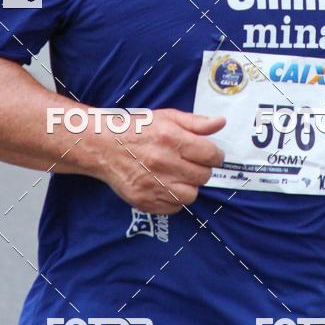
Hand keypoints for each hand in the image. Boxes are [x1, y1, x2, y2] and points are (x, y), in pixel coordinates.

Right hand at [97, 108, 225, 213]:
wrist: (104, 146)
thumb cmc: (138, 129)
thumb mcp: (167, 117)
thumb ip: (196, 122)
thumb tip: (220, 123)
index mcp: (171, 138)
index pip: (211, 154)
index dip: (215, 154)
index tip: (211, 154)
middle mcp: (163, 163)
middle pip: (203, 176)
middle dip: (202, 169)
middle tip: (191, 163)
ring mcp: (154, 185)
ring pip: (191, 195)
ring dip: (190, 185)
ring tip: (179, 175)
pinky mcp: (145, 201)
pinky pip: (175, 208)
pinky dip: (175, 198)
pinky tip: (167, 185)